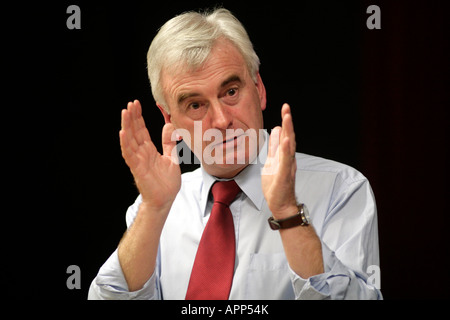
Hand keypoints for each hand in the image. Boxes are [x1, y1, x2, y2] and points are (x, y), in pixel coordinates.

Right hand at [119, 100, 180, 210]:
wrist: (165, 200)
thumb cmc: (167, 183)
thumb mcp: (172, 158)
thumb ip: (169, 143)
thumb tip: (169, 126)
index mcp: (148, 150)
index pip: (141, 130)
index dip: (139, 117)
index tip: (137, 104)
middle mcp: (141, 153)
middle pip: (134, 132)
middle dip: (132, 117)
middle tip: (130, 103)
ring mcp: (138, 160)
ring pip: (130, 140)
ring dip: (127, 126)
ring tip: (124, 112)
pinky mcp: (137, 168)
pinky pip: (129, 155)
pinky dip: (126, 144)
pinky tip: (123, 132)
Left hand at [262, 103, 297, 218]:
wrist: (281, 205)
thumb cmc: (276, 186)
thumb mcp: (271, 162)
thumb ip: (274, 148)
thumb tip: (275, 132)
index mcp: (284, 155)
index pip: (285, 135)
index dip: (285, 122)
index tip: (285, 108)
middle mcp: (288, 159)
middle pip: (289, 137)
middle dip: (288, 122)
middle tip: (287, 107)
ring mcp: (287, 166)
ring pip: (289, 146)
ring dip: (289, 131)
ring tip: (287, 117)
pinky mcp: (285, 175)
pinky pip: (285, 161)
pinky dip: (286, 150)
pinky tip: (286, 140)